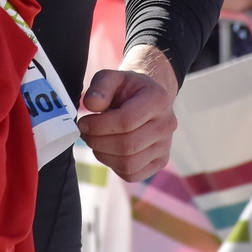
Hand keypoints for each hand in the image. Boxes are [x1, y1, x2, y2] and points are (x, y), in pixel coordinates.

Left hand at [80, 44, 178, 180]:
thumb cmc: (126, 89)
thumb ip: (100, 87)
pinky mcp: (159, 162)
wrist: (146, 98)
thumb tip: (92, 104)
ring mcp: (165, 146)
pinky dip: (112, 165)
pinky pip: (131, 174)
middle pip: (127, 145)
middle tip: (85, 133)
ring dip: (103, 154)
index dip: (99, 126)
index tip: (83, 122)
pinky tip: (108, 150)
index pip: (127, 121)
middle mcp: (167, 125)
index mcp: (159, 99)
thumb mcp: (112, 78)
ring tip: (95, 140)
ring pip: (128, 163)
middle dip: (98, 141)